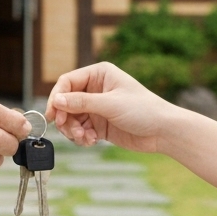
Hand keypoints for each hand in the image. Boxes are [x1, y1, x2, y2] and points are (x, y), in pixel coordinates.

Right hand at [47, 62, 185, 152]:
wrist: (163, 131)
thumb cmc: (143, 110)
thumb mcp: (110, 104)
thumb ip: (81, 102)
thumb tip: (57, 100)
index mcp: (99, 74)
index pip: (67, 82)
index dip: (57, 98)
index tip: (53, 115)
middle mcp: (95, 89)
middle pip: (66, 102)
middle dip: (66, 118)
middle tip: (69, 130)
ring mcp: (97, 107)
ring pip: (71, 118)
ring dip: (73, 131)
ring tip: (84, 138)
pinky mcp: (99, 124)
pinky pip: (80, 130)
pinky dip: (82, 137)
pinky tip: (92, 141)